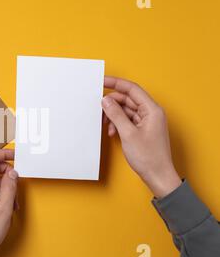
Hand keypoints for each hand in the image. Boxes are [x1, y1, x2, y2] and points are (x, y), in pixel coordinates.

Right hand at [101, 76, 180, 198]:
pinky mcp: (143, 129)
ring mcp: (148, 121)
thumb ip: (116, 114)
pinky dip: (118, 123)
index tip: (102, 81)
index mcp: (152, 110)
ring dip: (114, 115)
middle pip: (128, 99)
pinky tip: (112, 132)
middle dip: (112, 103)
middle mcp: (151, 113)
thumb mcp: (127, 133)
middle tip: (99, 108)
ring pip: (126, 110)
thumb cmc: (149, 157)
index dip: (116, 83)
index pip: (132, 89)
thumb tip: (106, 100)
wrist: (157, 175)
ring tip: (106, 125)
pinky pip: (128, 120)